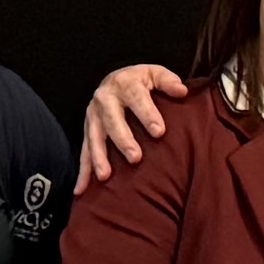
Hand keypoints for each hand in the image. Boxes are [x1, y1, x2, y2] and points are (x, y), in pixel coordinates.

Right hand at [78, 62, 187, 182]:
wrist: (113, 80)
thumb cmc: (139, 82)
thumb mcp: (154, 74)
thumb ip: (168, 81)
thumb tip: (182, 91)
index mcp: (124, 84)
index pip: (137, 99)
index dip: (147, 115)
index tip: (159, 132)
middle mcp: (105, 100)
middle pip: (113, 120)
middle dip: (123, 140)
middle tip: (135, 158)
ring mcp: (93, 117)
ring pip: (95, 138)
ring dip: (99, 158)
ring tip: (106, 176)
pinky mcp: (87, 131)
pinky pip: (83, 152)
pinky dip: (82, 172)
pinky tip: (81, 190)